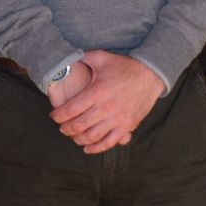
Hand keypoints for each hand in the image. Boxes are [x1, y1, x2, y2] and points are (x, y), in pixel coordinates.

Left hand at [49, 49, 163, 153]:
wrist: (151, 75)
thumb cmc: (124, 66)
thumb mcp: (102, 58)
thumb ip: (83, 58)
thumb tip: (67, 57)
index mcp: (97, 92)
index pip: (71, 109)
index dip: (58, 115)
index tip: (54, 116)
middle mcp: (106, 108)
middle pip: (79, 125)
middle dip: (66, 128)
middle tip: (61, 127)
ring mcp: (117, 119)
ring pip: (92, 136)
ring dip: (78, 139)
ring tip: (73, 136)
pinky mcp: (127, 126)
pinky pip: (109, 142)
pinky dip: (96, 148)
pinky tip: (87, 148)